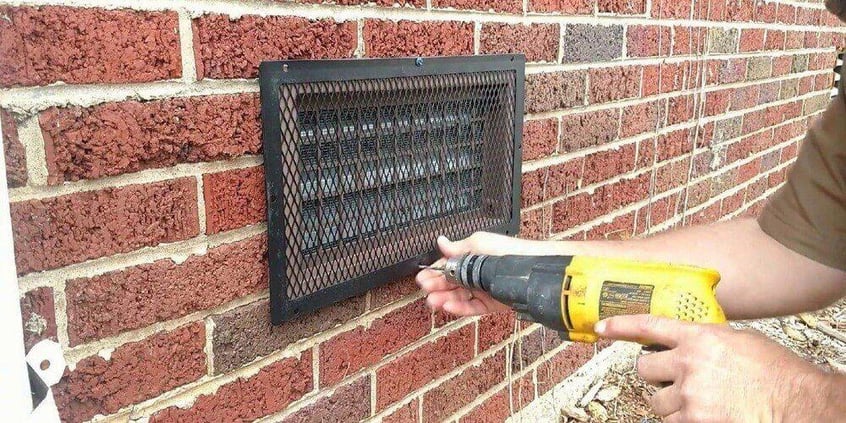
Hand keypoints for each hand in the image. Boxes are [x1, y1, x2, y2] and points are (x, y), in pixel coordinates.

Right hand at [416, 232, 528, 315]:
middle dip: (436, 286)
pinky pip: (471, 308)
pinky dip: (459, 308)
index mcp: (471, 258)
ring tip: (433, 301)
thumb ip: (458, 248)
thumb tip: (441, 241)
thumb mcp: (479, 243)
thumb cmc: (506, 250)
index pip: (448, 266)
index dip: (435, 272)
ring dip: (444, 299)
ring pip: (458, 297)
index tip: (422, 277)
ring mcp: (482, 290)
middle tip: (425, 290)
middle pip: (451, 283)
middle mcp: (475, 275)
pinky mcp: (490, 304)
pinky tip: (448, 306)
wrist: (530, 267)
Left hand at [595, 315, 829, 421]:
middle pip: (644, 368)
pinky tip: (704, 414)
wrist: (798, 403)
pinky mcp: (694, 421)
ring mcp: (689, 395)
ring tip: (698, 402)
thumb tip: (689, 343)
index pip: (648, 326)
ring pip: (656, 400)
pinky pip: (671, 422)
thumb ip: (708, 341)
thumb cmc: (776, 373)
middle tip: (676, 380)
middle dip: (656, 375)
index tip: (602, 328)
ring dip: (670, 403)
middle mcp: (688, 364)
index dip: (621, 326)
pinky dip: (682, 420)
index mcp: (699, 338)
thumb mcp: (740, 341)